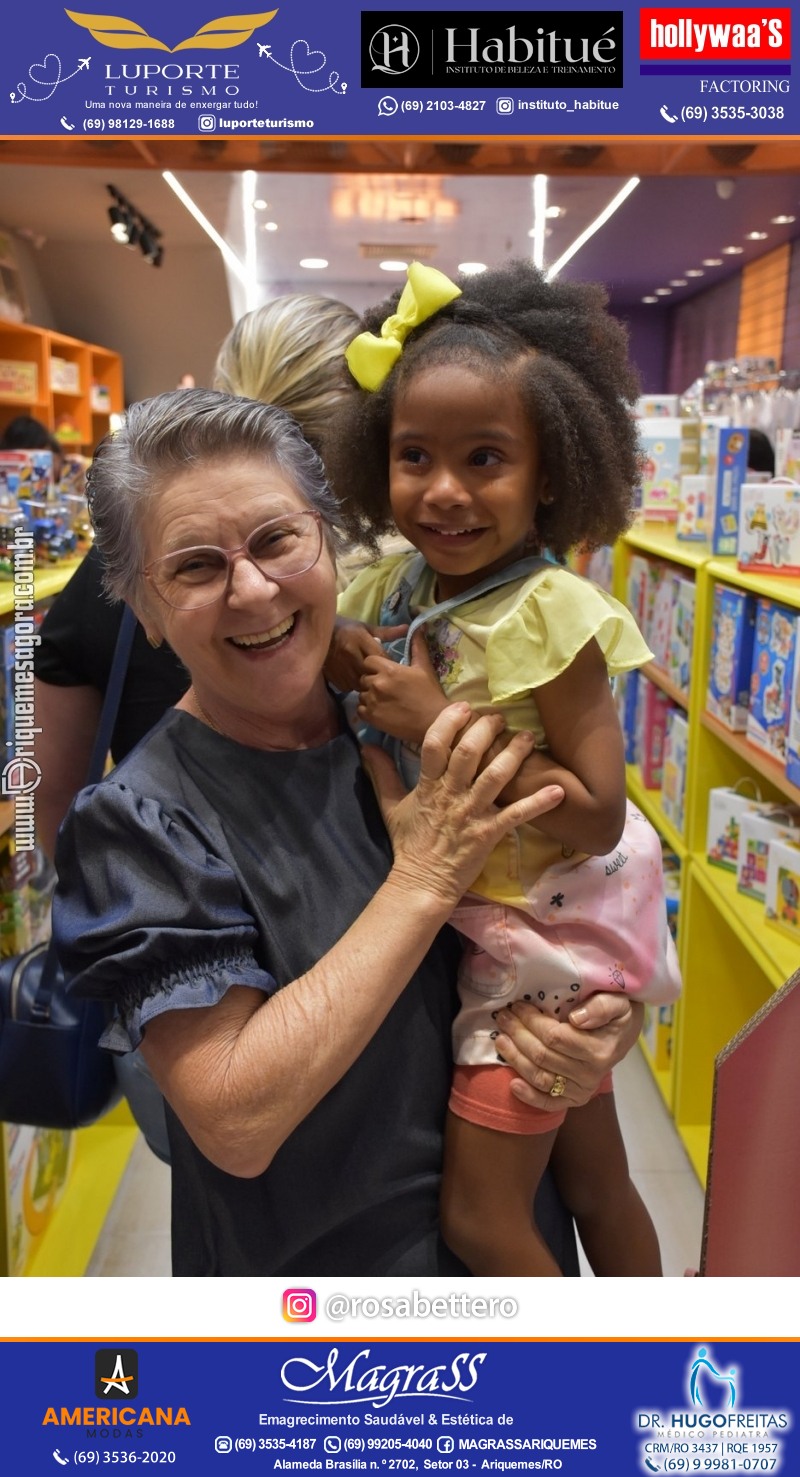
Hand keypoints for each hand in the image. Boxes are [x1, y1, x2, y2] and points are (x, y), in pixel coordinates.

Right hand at [324, 617, 407, 692]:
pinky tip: (355, 680)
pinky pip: (348, 687)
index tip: (395, 668)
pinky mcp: (333, 676)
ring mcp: (340, 667)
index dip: (390, 665)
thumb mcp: (366, 628)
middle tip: (383, 677)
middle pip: (371, 673)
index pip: (382, 658)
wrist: (317, 634)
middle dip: (378, 676)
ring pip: (360, 683)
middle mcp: (350, 654)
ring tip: (369, 679)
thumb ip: (387, 632)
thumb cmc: (346, 629)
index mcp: (360, 639)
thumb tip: (407, 628)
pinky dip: (353, 686)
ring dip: (366, 683)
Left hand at [358, 631, 448, 741]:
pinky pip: (360, 709)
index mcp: (389, 670)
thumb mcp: (424, 667)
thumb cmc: (430, 694)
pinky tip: (380, 711)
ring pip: (361, 694)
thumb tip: (418, 628)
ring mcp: (373, 701)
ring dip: (369, 696)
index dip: (374, 666)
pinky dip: (367, 710)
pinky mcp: (371, 717)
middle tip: (385, 688)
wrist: (434, 722)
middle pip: (363, 677)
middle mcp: (377, 684)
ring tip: (383, 701)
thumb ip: (418, 647)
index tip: (384, 672)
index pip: (369, 661)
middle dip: (372, 681)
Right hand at [363, 703, 564, 910]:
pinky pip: (517, 815)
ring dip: (514, 754)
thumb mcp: (390, 806)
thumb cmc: (409, 844)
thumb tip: (367, 746)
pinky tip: (558, 790)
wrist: (422, 883)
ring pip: (495, 776)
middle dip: (486, 730)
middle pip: (468, 754)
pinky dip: (538, 803)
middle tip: (499, 717)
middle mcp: (450, 795)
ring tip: (527, 737)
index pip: (435, 745)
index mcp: (427, 786)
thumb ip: (382, 774)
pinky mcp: (489, 834)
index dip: (449, 722)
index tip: (463, 707)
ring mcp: (471, 814)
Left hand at [492, 994, 643, 1112]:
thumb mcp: (618, 1002)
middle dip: (518, 1034)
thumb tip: (576, 1018)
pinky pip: (548, 1103)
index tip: (518, 1005)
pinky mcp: (574, 1100)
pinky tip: (512, 1084)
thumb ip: (601, 1006)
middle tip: (503, 1017)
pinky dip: (528, 1096)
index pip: (555, 1037)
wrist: (625, 1036)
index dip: (532, 1021)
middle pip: (542, 1056)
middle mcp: (590, 1075)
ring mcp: (581, 1090)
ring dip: (515, 1059)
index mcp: (599, 1050)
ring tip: (500, 1040)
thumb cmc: (618, 1014)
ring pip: (539, 1077)